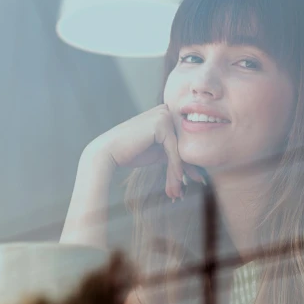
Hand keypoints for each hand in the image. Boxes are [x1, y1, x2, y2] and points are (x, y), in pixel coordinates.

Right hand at [87, 104, 202, 198]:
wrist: (107, 152)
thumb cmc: (130, 153)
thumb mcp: (157, 153)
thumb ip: (174, 155)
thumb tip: (196, 170)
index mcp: (164, 114)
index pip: (181, 141)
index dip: (187, 163)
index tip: (194, 181)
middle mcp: (165, 111)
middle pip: (182, 145)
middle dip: (185, 170)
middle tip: (187, 191)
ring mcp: (164, 115)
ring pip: (179, 149)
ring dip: (178, 173)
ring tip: (177, 193)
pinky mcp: (161, 123)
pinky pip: (173, 150)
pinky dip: (175, 167)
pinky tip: (177, 181)